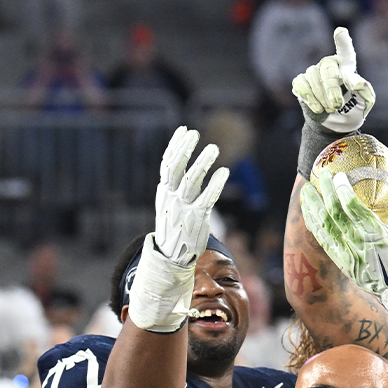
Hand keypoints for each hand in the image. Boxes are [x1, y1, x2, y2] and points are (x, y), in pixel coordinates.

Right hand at [130, 126, 227, 332]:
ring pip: (191, 181)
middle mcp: (171, 198)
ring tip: (213, 148)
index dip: (175, 146)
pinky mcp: (197, 219)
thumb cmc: (174, 227)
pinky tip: (224, 172)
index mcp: (164, 193)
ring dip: (202, 163)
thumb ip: (175, 185)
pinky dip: (214, 184)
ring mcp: (183, 209)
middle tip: (195, 134)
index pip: (166, 164)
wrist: (172, 258)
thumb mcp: (169, 204)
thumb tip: (181, 164)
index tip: (184, 130)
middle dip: (184, 149)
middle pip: (175, 169)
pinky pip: (207, 198)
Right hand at [293, 27, 375, 133]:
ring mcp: (313, 72)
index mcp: (347, 65)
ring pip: (314, 78)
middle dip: (331, 89)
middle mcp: (329, 64)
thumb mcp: (365, 102)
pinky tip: (318, 109)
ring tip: (330, 110)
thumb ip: (364, 90)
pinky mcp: (301, 82)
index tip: (341, 31)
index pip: (345, 51)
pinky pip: (302, 85)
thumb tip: (355, 82)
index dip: (343, 41)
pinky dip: (310, 98)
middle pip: (327, 69)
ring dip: (323, 97)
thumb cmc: (353, 109)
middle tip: (337, 105)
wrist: (336, 124)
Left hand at [301, 171, 387, 312]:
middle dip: (325, 191)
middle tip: (321, 175)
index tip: (337, 175)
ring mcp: (347, 253)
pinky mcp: (343, 262)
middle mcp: (357, 241)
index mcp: (375, 232)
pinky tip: (309, 216)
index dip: (342, 189)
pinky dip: (315, 226)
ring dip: (313, 207)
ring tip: (306, 192)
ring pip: (324, 226)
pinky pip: (324, 241)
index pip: (352, 206)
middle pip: (334, 212)